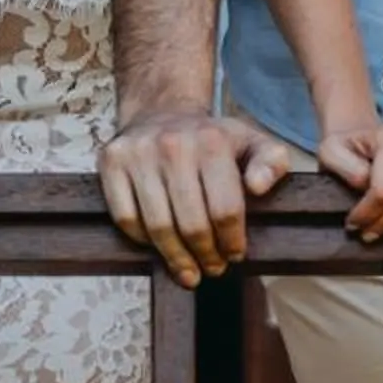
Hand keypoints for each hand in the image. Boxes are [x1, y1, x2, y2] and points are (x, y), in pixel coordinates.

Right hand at [99, 109, 292, 285]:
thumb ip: (271, 162)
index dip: (232, 242)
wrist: (161, 111)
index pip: (225, 209)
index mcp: (212, 141)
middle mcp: (172, 144)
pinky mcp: (110, 161)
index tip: (234, 255)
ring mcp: (137, 153)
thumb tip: (259, 187)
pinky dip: (142, 240)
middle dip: (206, 256)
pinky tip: (158, 247)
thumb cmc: (212, 138)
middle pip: (191, 224)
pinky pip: (126, 218)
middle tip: (213, 269)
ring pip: (157, 226)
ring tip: (189, 271)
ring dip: (176, 258)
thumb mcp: (252, 142)